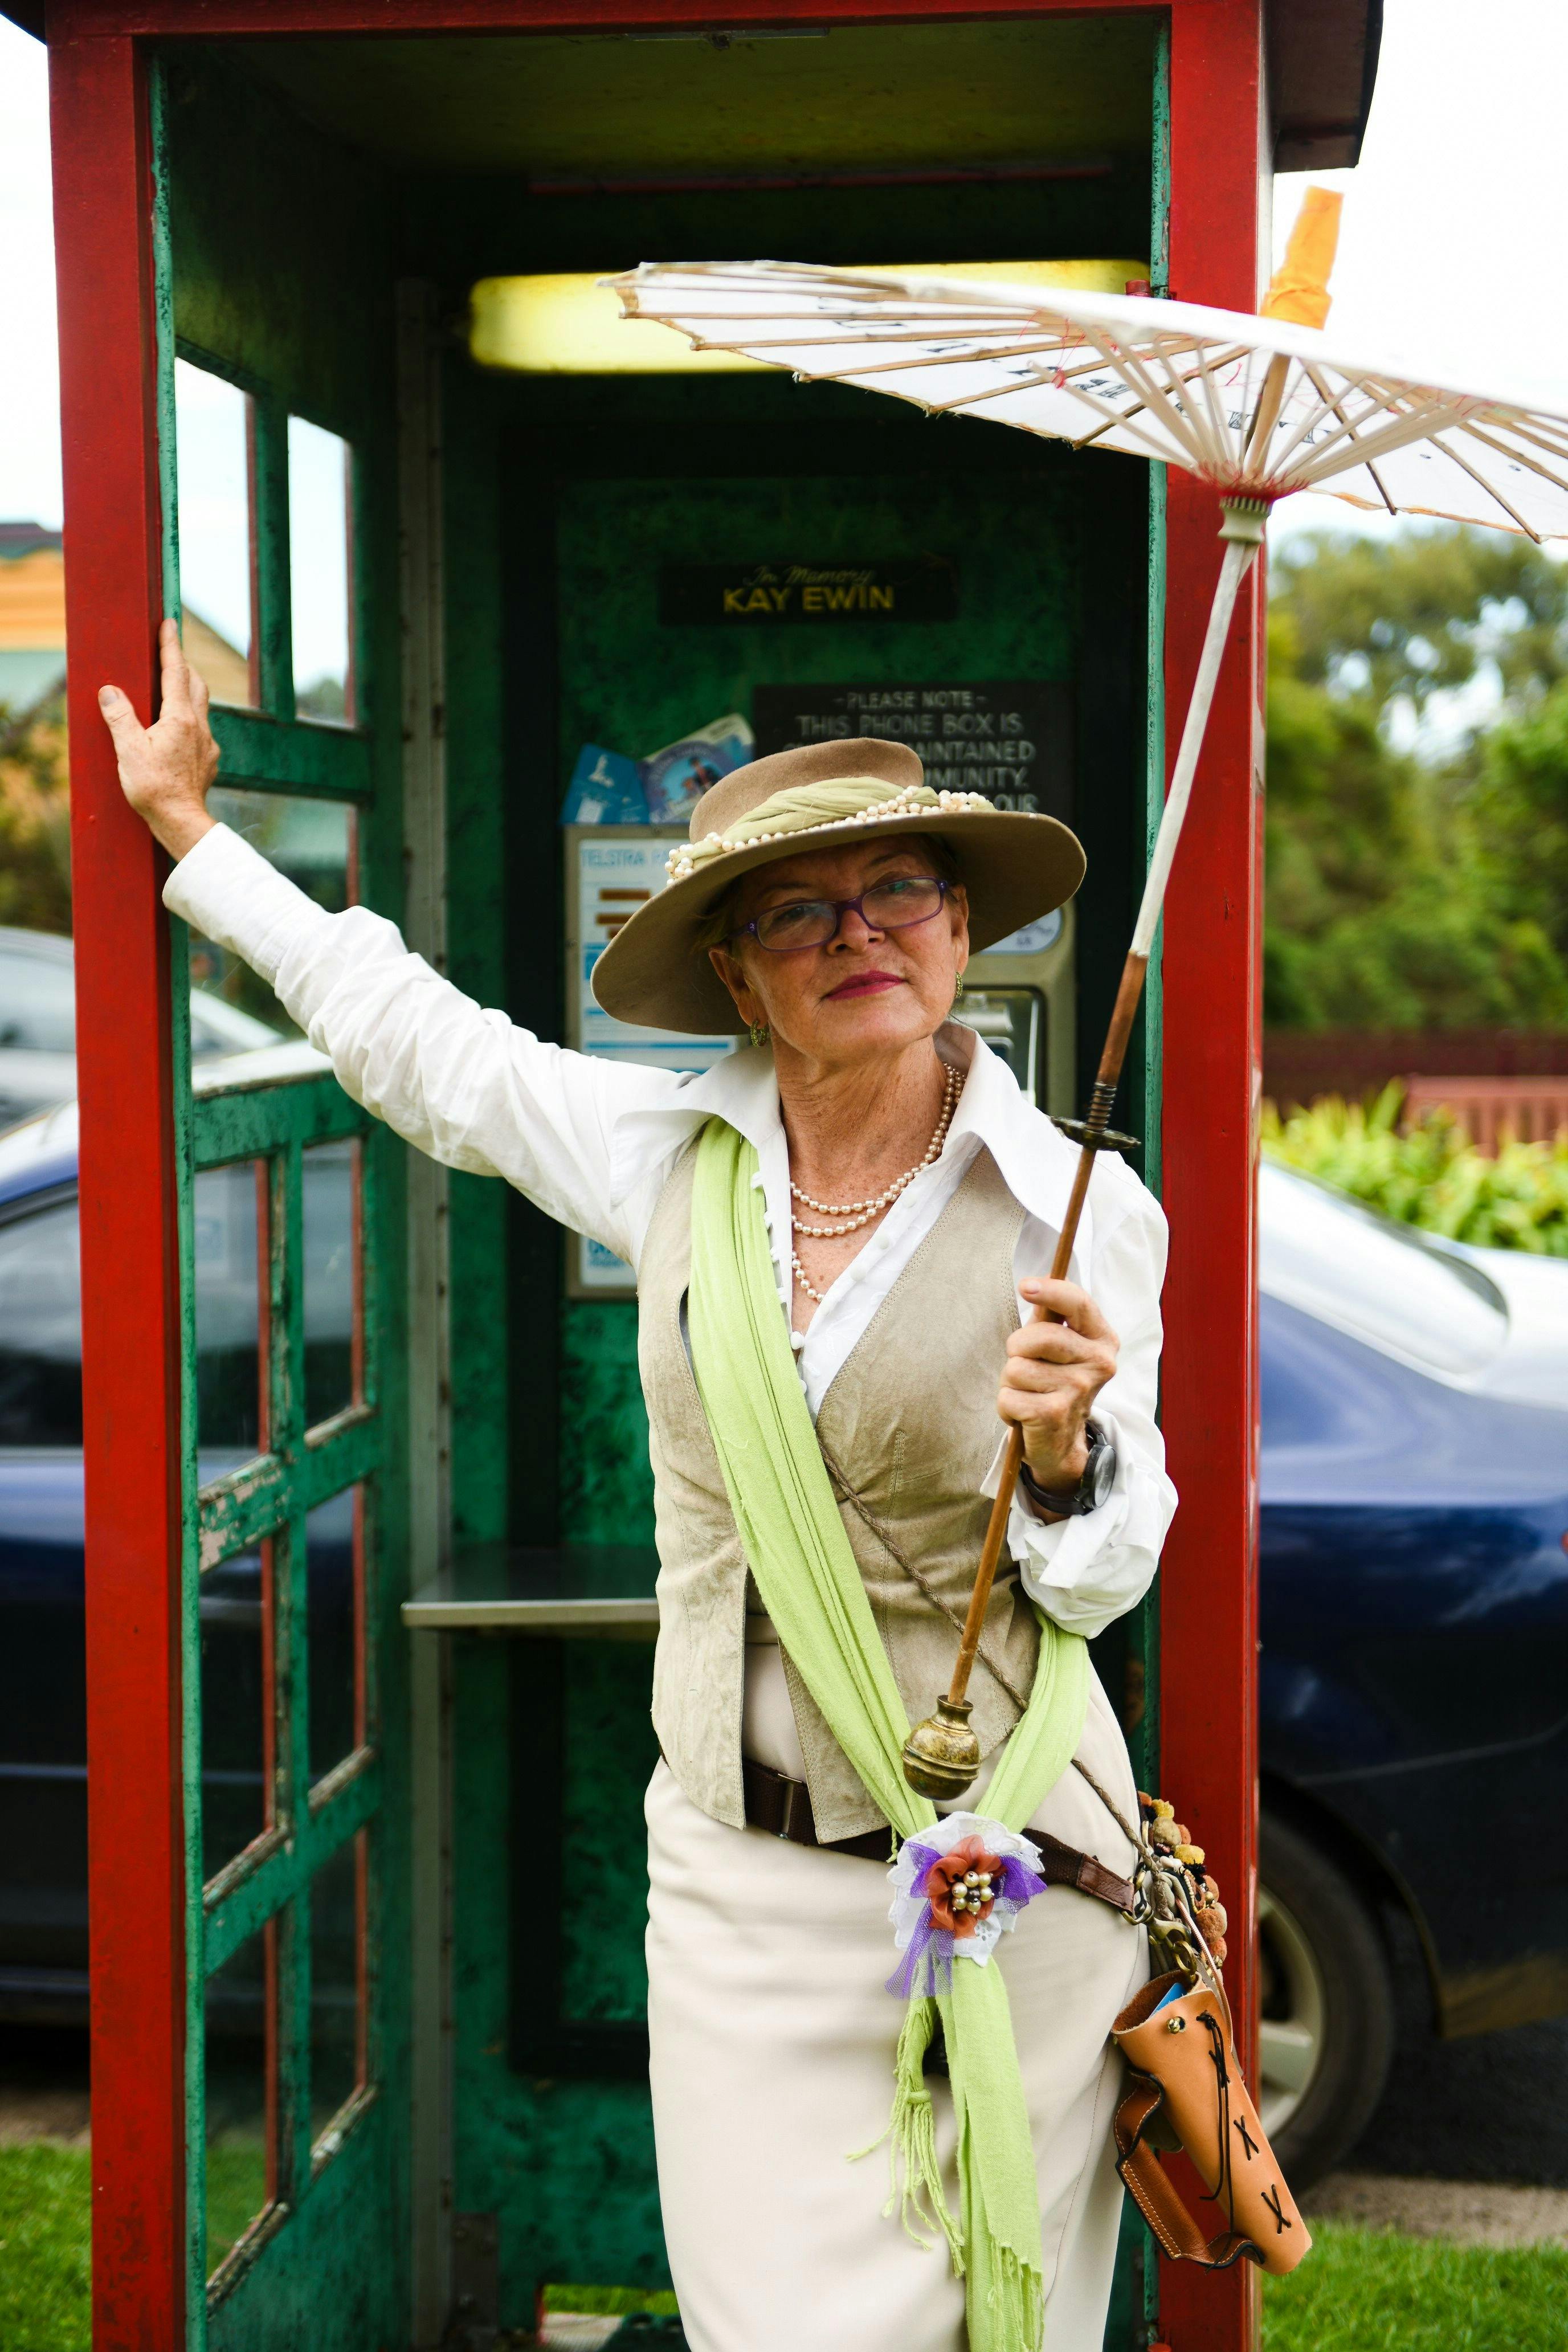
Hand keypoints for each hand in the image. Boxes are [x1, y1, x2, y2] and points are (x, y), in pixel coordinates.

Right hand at [98, 618, 219, 860]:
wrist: (181, 822)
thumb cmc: (154, 789)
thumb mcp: (128, 750)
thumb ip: (120, 716)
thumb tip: (110, 691)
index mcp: (180, 718)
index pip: (175, 671)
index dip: (171, 645)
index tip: (169, 622)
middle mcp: (199, 726)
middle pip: (195, 684)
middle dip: (183, 665)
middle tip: (171, 652)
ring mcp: (208, 744)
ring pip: (201, 706)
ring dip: (188, 691)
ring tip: (173, 687)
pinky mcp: (209, 760)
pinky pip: (201, 729)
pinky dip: (189, 718)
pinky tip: (178, 729)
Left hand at [998, 1278, 1118, 1502]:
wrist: (1061, 1442)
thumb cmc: (1054, 1382)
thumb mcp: (1057, 1346)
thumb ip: (1050, 1315)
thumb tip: (1033, 1283)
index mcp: (1102, 1339)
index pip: (1078, 1303)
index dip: (1051, 1291)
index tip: (1025, 1286)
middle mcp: (1099, 1363)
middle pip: (1038, 1336)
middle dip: (1018, 1348)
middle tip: (1027, 1365)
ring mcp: (1079, 1390)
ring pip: (1016, 1368)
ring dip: (1011, 1382)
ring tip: (1029, 1393)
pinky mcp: (1055, 1414)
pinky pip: (1007, 1397)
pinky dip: (1007, 1406)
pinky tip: (1025, 1414)